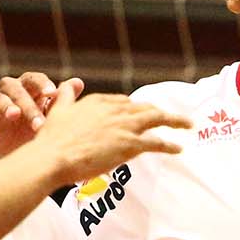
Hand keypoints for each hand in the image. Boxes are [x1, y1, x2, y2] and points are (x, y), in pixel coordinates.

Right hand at [0, 71, 82, 161]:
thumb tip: (78, 82)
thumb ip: (62, 101)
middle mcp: (10, 91)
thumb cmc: (40, 130)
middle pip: (15, 89)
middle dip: (27, 104)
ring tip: (14, 116)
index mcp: (29, 87)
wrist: (21, 155)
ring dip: (6, 107)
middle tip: (39, 122)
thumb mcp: (52, 118)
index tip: (51, 93)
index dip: (41, 84)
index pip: (34, 79)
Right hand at [27, 82, 189, 184]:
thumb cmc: (52, 139)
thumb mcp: (58, 109)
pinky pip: (156, 143)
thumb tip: (68, 82)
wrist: (54, 156)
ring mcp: (124, 126)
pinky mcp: (130, 144)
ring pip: (156, 119)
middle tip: (172, 116)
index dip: (135, 107)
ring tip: (188, 124)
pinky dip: (170, 144)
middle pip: (144, 107)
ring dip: (175, 121)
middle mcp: (115, 110)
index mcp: (98, 101)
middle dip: (160, 111)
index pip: (123, 101)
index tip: (142, 111)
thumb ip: (66, 95)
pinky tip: (179, 148)